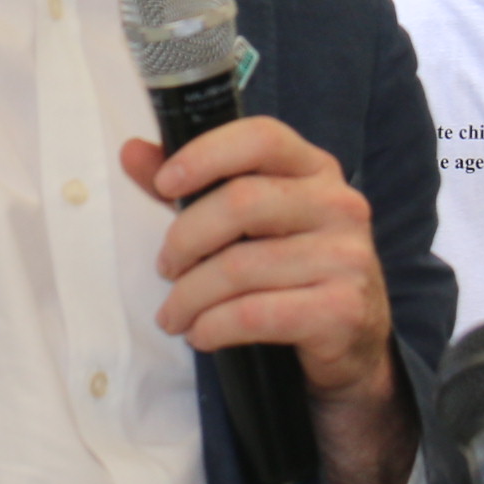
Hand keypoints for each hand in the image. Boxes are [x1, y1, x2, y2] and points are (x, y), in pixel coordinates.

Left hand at [123, 116, 411, 483]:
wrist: (351, 346)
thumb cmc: (289, 271)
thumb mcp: (248, 221)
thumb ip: (195, 184)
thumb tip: (132, 152)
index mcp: (316, 170)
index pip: (261, 137)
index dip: (206, 154)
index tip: (164, 183)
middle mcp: (339, 205)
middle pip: (241, 202)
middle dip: (185, 239)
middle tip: (164, 267)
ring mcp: (346, 257)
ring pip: (240, 267)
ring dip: (190, 296)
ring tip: (174, 315)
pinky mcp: (342, 310)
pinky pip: (255, 315)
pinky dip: (214, 327)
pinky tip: (202, 334)